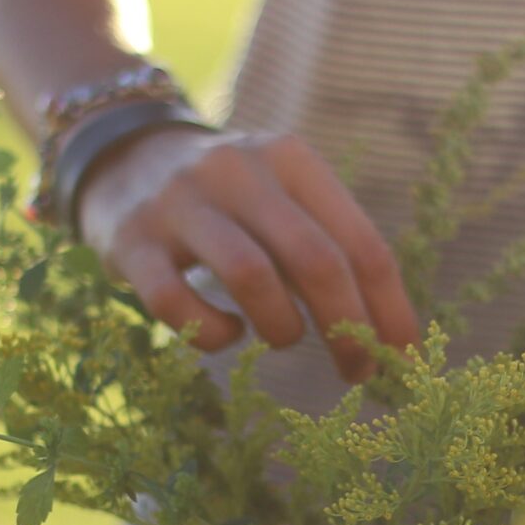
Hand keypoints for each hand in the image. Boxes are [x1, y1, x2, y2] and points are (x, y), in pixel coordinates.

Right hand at [74, 126, 421, 382]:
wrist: (121, 153)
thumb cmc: (228, 199)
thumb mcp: (281, 199)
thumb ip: (327, 250)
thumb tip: (388, 340)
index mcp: (291, 160)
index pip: (361, 242)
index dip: (390, 309)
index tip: (402, 359)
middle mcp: (238, 171)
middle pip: (315, 259)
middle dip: (346, 328)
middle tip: (355, 371)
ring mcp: (180, 202)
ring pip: (250, 275)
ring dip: (281, 327)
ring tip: (283, 338)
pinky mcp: (131, 239)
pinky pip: (175, 302)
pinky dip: (211, 334)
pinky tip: (225, 333)